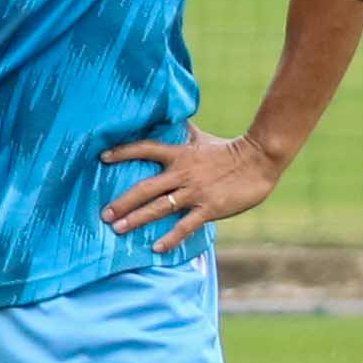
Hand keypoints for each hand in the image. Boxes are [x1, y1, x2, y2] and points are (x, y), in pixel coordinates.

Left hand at [100, 127, 283, 251]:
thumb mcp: (201, 138)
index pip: (145, 149)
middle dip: (122, 202)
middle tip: (104, 214)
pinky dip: (170, 237)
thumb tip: (168, 115)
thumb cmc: (229, 149)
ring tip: (118, 229)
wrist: (260, 159)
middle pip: (145, 187)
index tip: (102, 158)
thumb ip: (182, 133)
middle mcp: (182, 173)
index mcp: (179, 154)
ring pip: (160, 207)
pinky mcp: (209, 207)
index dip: (123, 152)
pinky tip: (156, 247)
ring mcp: (195, 192)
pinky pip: (185, 225)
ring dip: (137, 219)